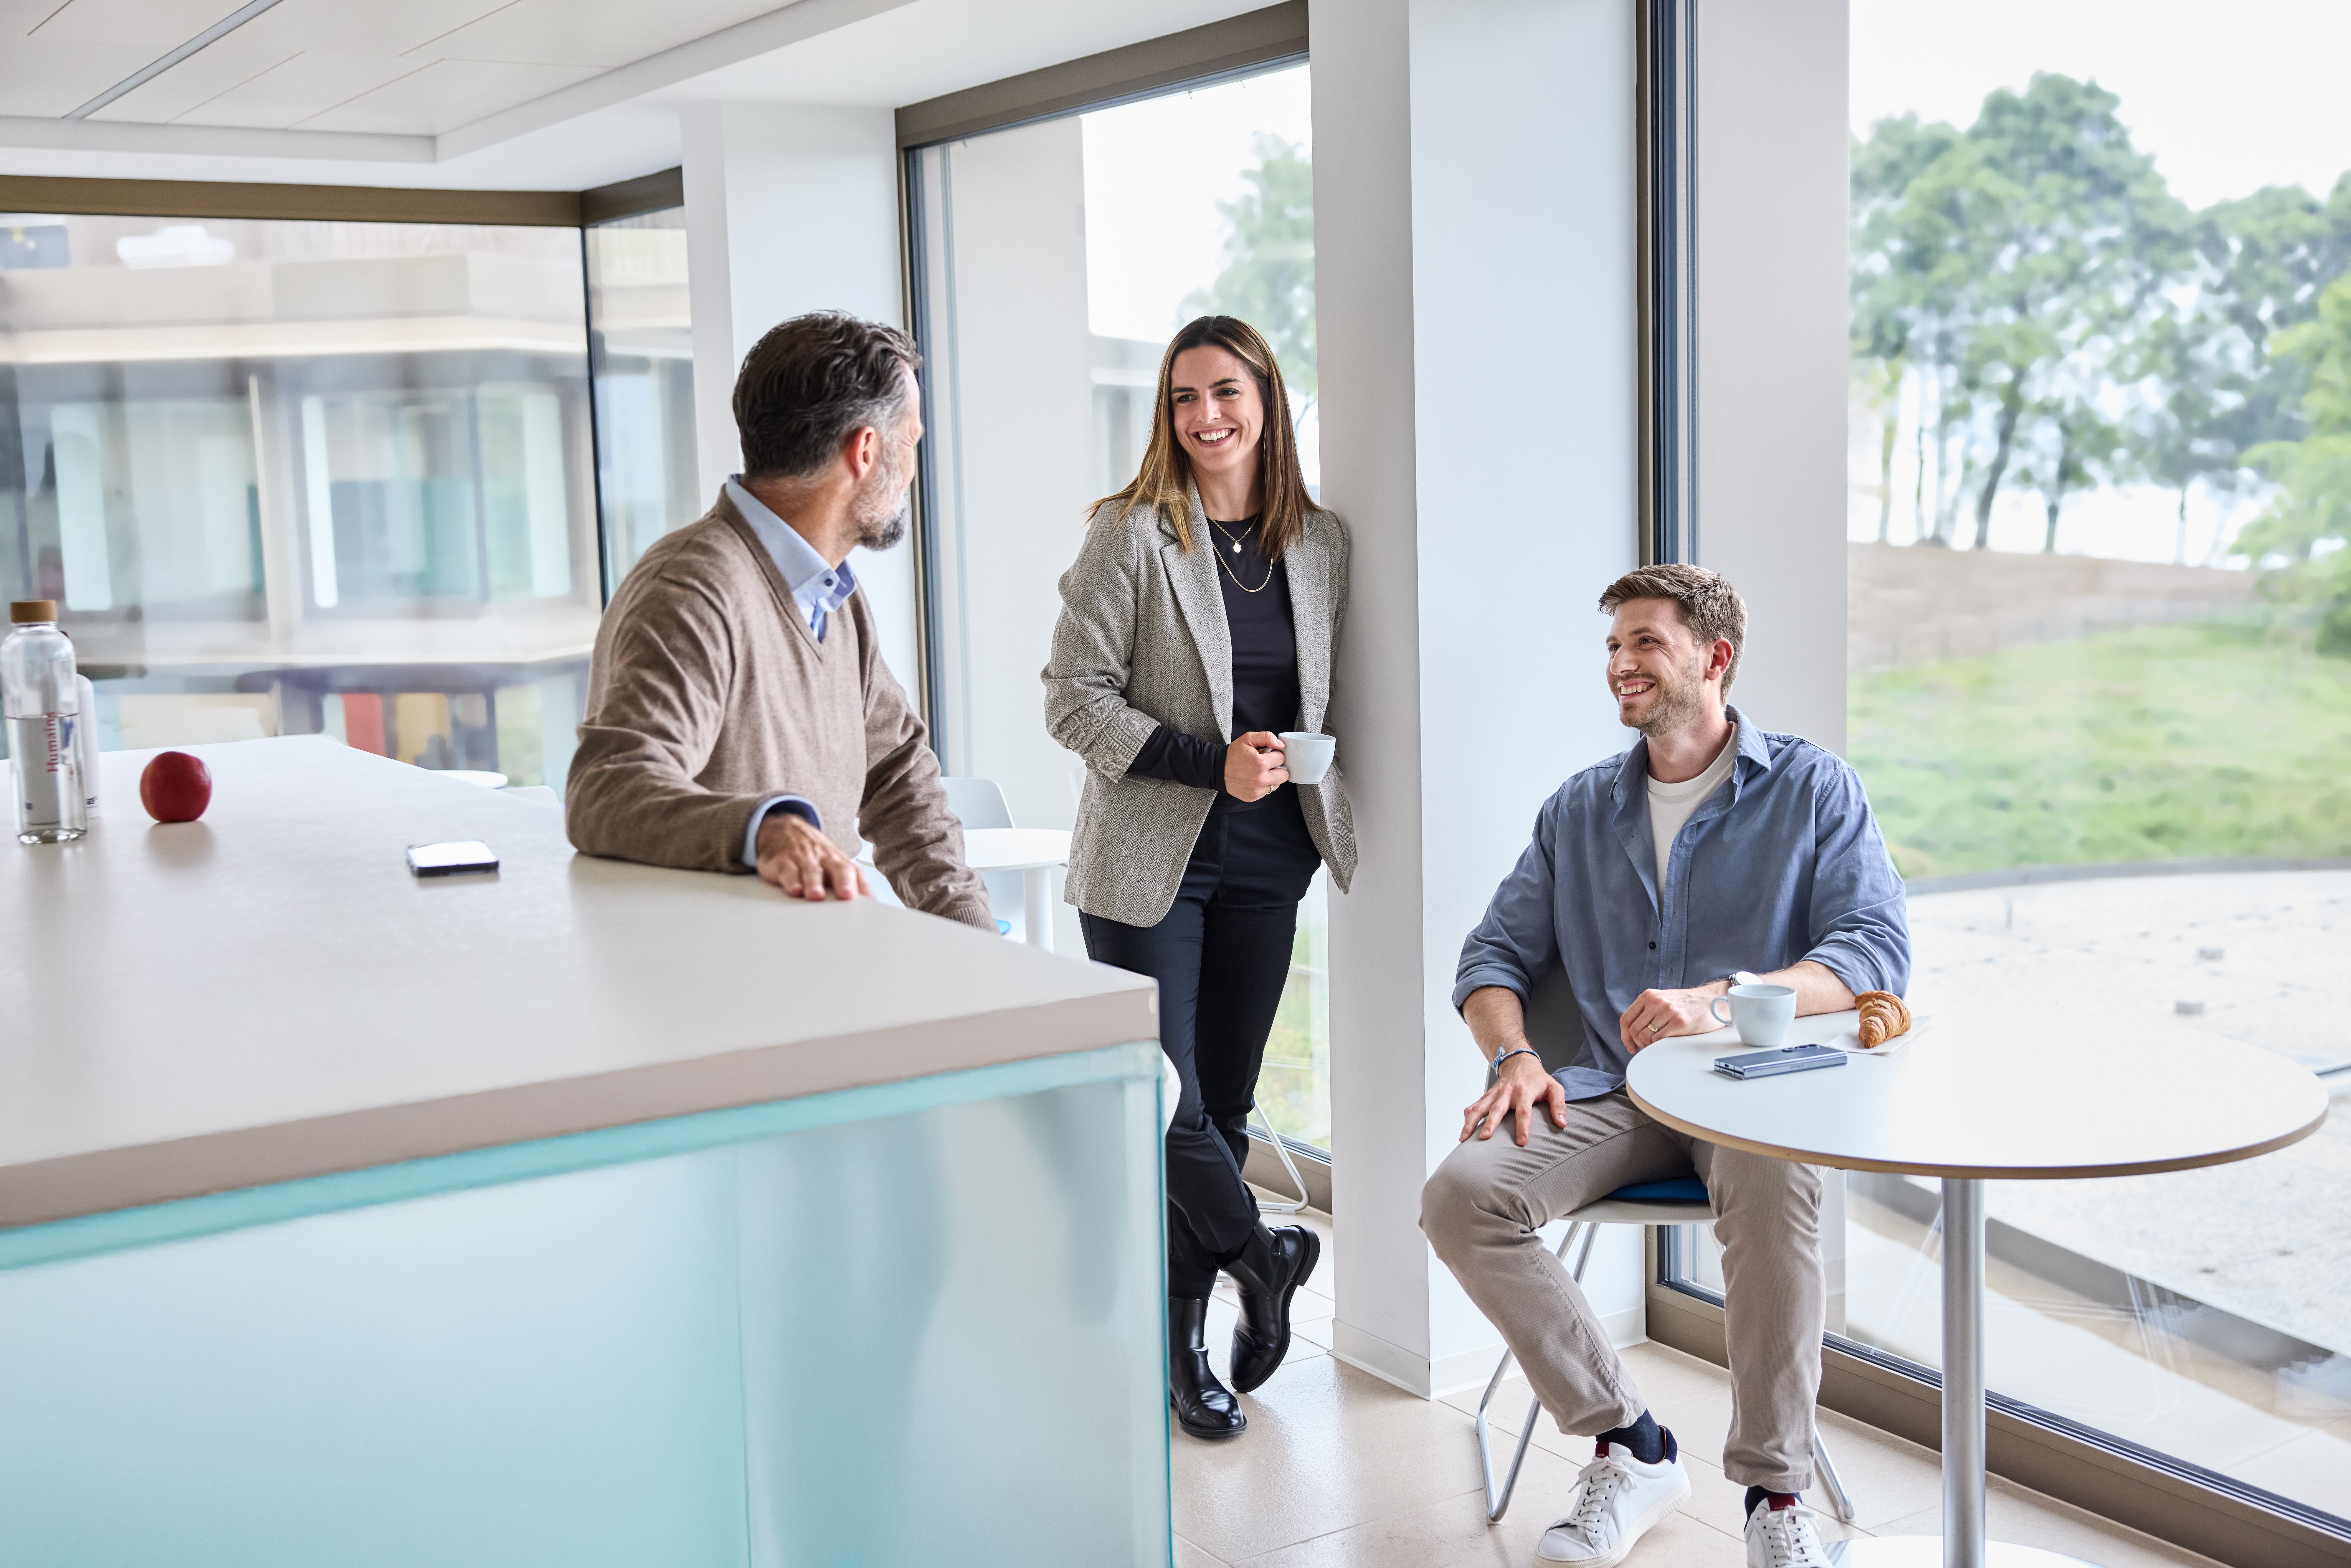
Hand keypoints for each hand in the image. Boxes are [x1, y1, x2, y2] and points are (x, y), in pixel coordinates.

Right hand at [754, 810, 869, 901]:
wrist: (783, 828)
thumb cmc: (813, 854)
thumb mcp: (832, 864)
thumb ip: (850, 882)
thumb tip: (870, 903)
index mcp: (839, 861)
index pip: (855, 874)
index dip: (863, 888)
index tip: (870, 903)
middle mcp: (824, 858)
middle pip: (838, 868)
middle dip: (844, 882)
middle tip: (847, 896)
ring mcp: (804, 858)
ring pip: (812, 870)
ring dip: (814, 883)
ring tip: (816, 896)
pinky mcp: (783, 861)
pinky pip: (788, 870)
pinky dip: (791, 880)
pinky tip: (795, 889)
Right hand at [1223, 731, 1288, 801]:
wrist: (1218, 769)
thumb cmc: (1233, 754)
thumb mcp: (1248, 739)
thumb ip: (1267, 737)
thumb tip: (1281, 745)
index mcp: (1260, 763)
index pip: (1281, 758)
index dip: (1275, 754)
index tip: (1267, 754)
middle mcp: (1260, 779)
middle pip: (1283, 775)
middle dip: (1277, 768)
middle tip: (1267, 764)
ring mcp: (1256, 790)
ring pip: (1277, 784)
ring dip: (1271, 777)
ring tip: (1259, 771)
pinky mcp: (1253, 797)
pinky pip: (1267, 791)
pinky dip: (1263, 785)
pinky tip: (1254, 779)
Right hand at [1460, 1051, 1566, 1145]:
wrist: (1519, 1062)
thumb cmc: (1538, 1079)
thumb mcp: (1554, 1088)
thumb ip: (1559, 1105)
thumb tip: (1562, 1123)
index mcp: (1524, 1092)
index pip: (1523, 1111)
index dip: (1523, 1127)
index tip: (1521, 1142)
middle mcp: (1507, 1093)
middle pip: (1497, 1109)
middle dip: (1490, 1123)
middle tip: (1484, 1138)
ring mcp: (1495, 1094)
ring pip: (1480, 1108)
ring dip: (1471, 1122)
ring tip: (1464, 1138)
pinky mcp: (1488, 1095)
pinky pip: (1475, 1105)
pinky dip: (1467, 1116)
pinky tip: (1463, 1129)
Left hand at [1619, 984, 1725, 1053]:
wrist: (1712, 999)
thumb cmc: (1688, 1003)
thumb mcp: (1663, 1000)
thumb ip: (1647, 1011)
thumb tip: (1633, 1031)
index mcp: (1648, 996)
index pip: (1626, 1019)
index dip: (1625, 1037)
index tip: (1630, 1046)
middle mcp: (1656, 1002)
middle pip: (1634, 1031)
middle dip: (1638, 1044)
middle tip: (1647, 1048)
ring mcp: (1668, 1011)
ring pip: (1645, 1037)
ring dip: (1649, 1046)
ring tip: (1657, 1046)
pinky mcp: (1680, 1022)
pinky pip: (1659, 1040)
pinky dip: (1658, 1046)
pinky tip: (1665, 1045)